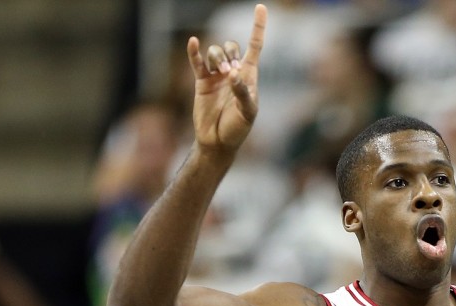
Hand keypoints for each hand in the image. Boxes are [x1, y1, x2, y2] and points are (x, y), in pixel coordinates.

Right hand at [186, 4, 266, 155]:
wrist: (218, 142)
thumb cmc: (238, 129)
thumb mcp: (247, 113)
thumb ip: (242, 92)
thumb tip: (233, 74)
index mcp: (249, 76)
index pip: (255, 46)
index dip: (258, 27)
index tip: (261, 7)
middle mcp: (233, 72)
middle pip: (232, 46)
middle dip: (231, 53)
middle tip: (230, 72)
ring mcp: (217, 75)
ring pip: (215, 52)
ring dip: (217, 57)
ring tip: (219, 73)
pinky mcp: (202, 81)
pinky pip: (197, 61)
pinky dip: (194, 51)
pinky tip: (194, 43)